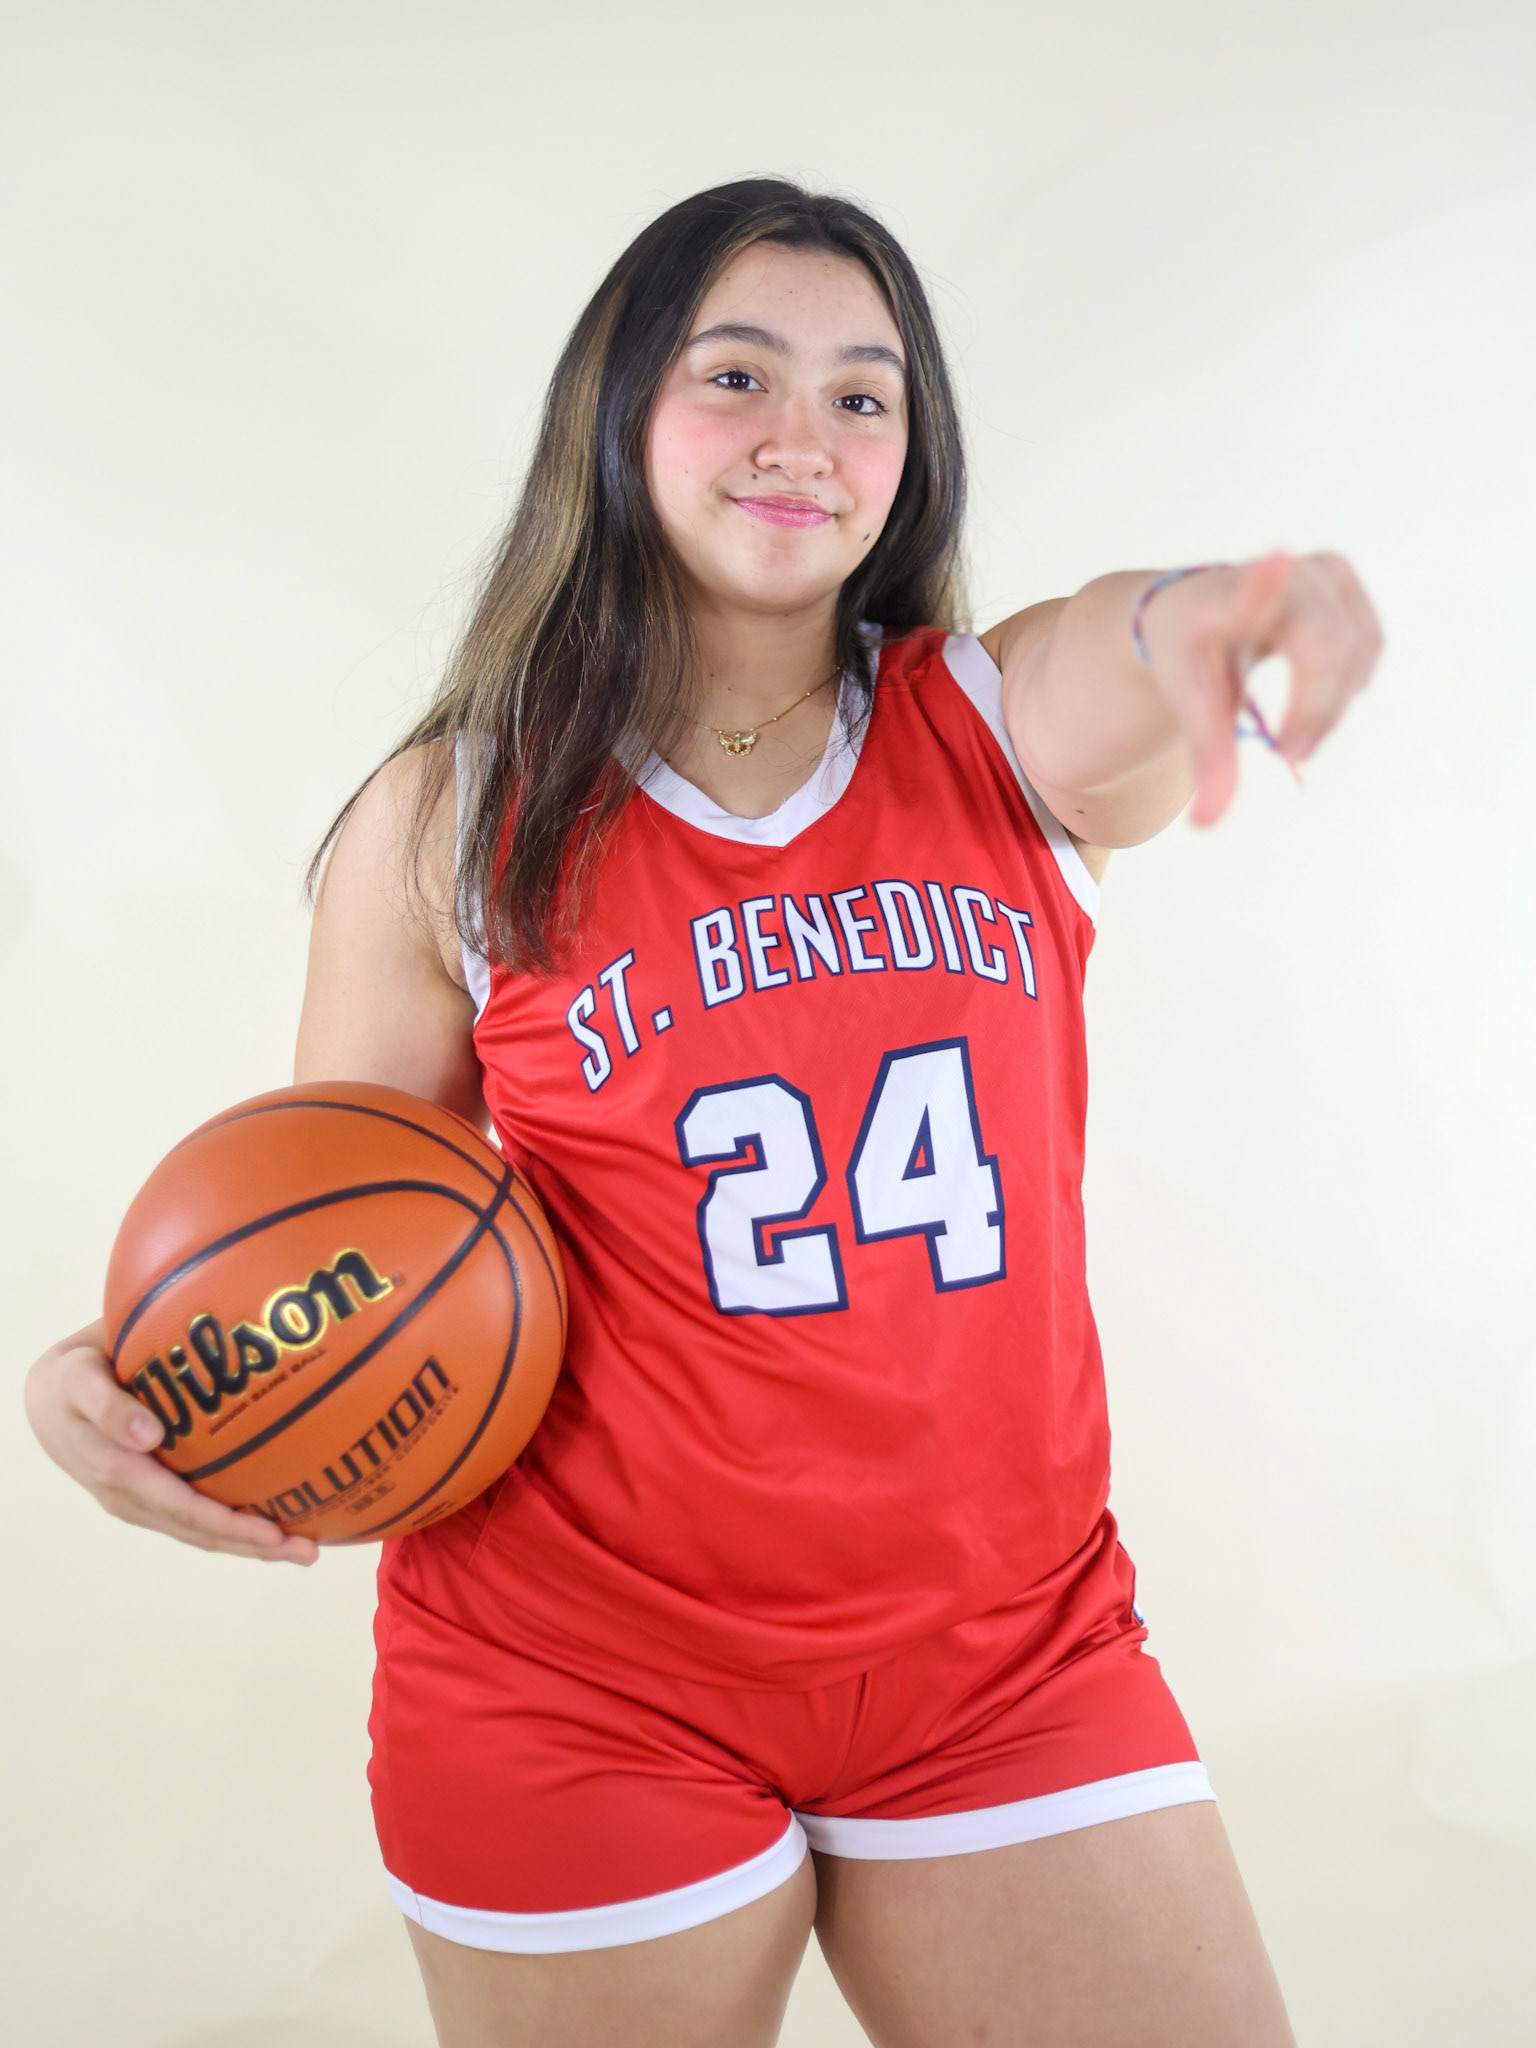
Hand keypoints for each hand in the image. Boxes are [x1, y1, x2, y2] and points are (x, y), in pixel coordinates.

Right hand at [23, 1319, 319, 1563]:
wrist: (49, 1397)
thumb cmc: (72, 1380)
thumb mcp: (80, 1382)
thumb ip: (110, 1407)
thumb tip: (148, 1437)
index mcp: (118, 1474)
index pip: (183, 1510)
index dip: (229, 1525)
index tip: (274, 1533)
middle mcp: (131, 1499)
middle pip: (201, 1532)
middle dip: (255, 1547)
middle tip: (309, 1552)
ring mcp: (141, 1502)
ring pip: (201, 1532)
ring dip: (251, 1545)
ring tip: (303, 1548)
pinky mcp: (150, 1496)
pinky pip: (196, 1517)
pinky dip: (234, 1525)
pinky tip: (271, 1520)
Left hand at [1137, 551, 1384, 827]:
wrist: (1190, 609)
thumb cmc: (1191, 657)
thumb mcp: (1190, 708)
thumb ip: (1208, 760)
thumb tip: (1206, 824)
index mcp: (1224, 601)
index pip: (1251, 592)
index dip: (1267, 581)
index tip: (1276, 558)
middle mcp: (1278, 573)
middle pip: (1326, 653)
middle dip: (1316, 712)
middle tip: (1289, 754)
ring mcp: (1316, 569)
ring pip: (1354, 653)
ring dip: (1330, 704)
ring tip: (1292, 725)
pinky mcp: (1342, 575)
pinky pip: (1367, 646)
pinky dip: (1346, 684)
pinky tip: (1313, 689)